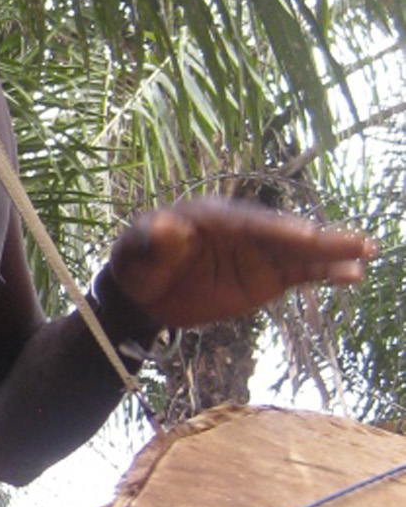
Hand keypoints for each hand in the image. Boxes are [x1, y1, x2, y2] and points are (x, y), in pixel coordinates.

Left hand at [106, 199, 371, 330]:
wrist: (144, 290)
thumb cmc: (139, 260)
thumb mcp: (137, 249)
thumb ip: (153, 239)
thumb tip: (164, 226)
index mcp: (212, 216)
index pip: (248, 224)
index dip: (275, 231)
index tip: (303, 239)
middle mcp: (242, 230)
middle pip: (283, 234)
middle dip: (318, 238)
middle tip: (355, 241)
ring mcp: (257, 253)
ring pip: (299, 252)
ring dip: (333, 252)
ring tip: (367, 251)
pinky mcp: (266, 276)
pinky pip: (299, 273)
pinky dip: (325, 274)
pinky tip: (352, 274)